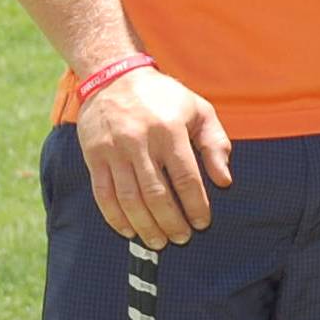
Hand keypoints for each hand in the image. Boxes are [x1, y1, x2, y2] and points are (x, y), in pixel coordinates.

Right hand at [76, 66, 233, 248]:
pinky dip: (115, 217)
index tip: (203, 223)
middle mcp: (141, 142)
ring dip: (144, 225)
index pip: (186, 177)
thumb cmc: (165, 98)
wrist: (115, 78)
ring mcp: (114, 150)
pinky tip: (128, 230)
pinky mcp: (94, 157)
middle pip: (156, 193)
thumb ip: (215, 144)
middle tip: (181, 239)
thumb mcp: (199, 110)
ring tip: (158, 242)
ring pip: (129, 198)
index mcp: (170, 130)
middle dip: (171, 222)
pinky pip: (103, 194)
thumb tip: (224, 182)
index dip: (195, 204)